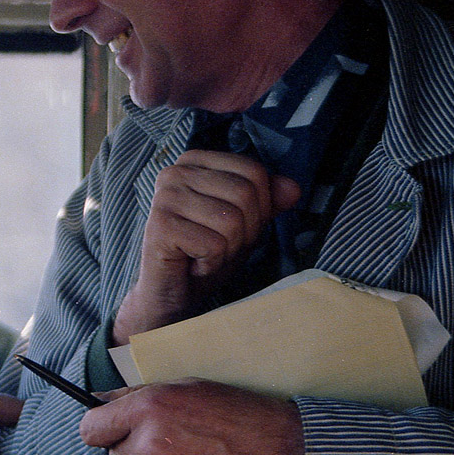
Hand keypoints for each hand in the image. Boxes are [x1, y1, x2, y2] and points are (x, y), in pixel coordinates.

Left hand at [80, 379, 303, 454]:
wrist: (282, 451)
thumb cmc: (237, 413)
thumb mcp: (186, 388)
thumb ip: (139, 397)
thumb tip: (102, 401)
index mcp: (148, 408)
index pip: (91, 429)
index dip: (100, 430)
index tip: (108, 432)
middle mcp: (150, 444)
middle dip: (136, 451)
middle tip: (172, 443)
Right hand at [113, 150, 300, 342]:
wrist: (171, 293)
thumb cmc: (205, 254)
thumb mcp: (246, 225)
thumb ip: (268, 203)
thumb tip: (292, 188)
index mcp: (195, 162)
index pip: (253, 172)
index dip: (258, 207)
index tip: (232, 228)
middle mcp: (176, 172)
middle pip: (245, 194)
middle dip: (244, 231)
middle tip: (218, 246)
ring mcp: (165, 197)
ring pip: (232, 220)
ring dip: (228, 250)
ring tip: (205, 255)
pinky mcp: (161, 226)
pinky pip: (214, 245)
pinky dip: (212, 263)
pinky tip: (192, 264)